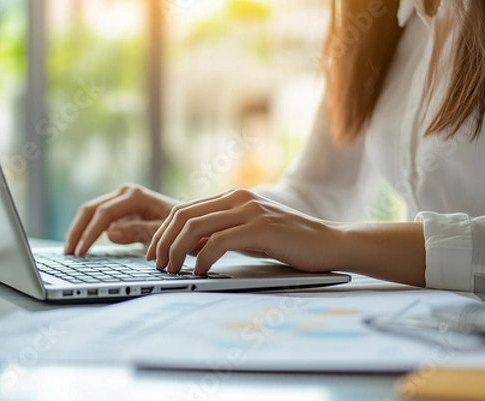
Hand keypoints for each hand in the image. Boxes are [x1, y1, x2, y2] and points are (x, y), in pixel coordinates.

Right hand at [65, 183, 177, 254]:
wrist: (190, 221)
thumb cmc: (180, 228)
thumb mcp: (163, 233)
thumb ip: (139, 232)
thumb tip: (110, 233)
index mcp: (135, 196)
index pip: (104, 213)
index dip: (90, 233)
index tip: (81, 252)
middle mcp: (125, 192)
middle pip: (90, 209)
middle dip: (77, 231)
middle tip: (68, 253)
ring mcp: (120, 199)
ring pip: (90, 212)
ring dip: (78, 230)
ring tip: (69, 251)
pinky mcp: (118, 208)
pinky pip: (97, 218)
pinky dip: (86, 230)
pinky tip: (80, 245)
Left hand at [146, 189, 342, 274]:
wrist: (330, 242)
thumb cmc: (289, 242)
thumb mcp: (249, 234)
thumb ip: (222, 234)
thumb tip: (190, 248)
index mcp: (232, 197)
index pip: (184, 210)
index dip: (163, 232)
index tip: (154, 253)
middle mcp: (237, 198)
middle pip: (183, 215)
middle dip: (163, 241)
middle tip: (157, 265)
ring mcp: (249, 211)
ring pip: (195, 227)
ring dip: (177, 251)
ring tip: (172, 271)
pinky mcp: (260, 227)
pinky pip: (218, 242)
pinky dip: (202, 259)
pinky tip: (199, 272)